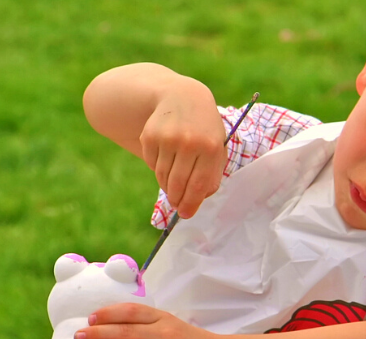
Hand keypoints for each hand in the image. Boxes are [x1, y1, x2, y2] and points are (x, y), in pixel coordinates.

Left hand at [74, 303, 231, 338]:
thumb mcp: (172, 326)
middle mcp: (166, 333)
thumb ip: (148, 325)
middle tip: (77, 336)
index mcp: (164, 318)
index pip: (132, 311)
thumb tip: (113, 328)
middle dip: (99, 332)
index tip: (90, 318)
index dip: (109, 313)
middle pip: (127, 330)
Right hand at [140, 81, 226, 218]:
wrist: (183, 97)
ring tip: (174, 180)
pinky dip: (158, 167)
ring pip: (163, 176)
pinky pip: (151, 164)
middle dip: (177, 199)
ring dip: (167, 184)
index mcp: (210, 147)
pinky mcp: (150, 136)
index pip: (199, 184)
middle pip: (178, 184)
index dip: (191, 203)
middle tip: (177, 204)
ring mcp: (168, 138)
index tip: (185, 214)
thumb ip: (211, 176)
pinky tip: (166, 156)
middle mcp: (189, 142)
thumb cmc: (204, 129)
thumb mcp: (216, 147)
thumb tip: (194, 203)